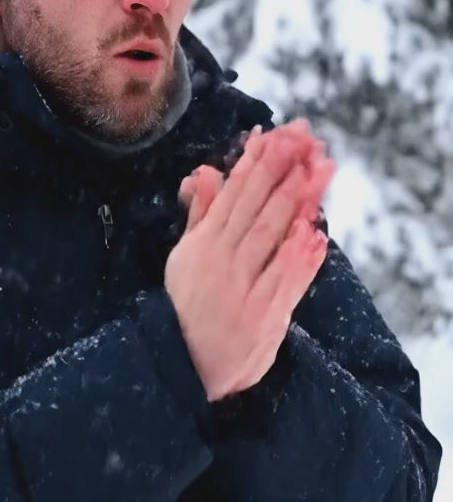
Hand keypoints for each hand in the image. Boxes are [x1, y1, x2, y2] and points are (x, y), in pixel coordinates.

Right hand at [165, 120, 334, 401]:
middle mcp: (221, 263)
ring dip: (297, 201)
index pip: (233, 196)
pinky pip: (285, 281)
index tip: (277, 135)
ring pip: (272, 237)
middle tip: (305, 139)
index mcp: (201, 247)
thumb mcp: (184, 259)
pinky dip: (301, 257)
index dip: (256, 163)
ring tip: (319, 169)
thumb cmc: (186, 309)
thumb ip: (200, 217)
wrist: (183, 367)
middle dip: (281, 170)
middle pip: (256, 209)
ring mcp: (243, 291)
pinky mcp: (262, 318)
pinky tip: (316, 233)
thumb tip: (203, 173)